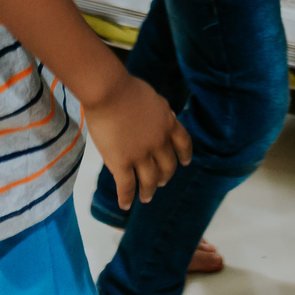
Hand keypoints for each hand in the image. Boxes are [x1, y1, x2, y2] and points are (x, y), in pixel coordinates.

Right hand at [85, 69, 191, 209]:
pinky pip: (127, 186)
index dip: (184, 155)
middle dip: (165, 176)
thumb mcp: (154, 99)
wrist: (109, 92)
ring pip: (150, 181)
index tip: (184, 163)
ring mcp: (141, 155)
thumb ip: (162, 113)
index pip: (183, 143)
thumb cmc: (128, 90)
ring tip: (146, 196)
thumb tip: (167, 119)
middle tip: (161, 182)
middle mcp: (159, 142)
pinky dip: (127, 198)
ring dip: (149, 191)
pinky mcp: (121, 163)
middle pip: (167, 166)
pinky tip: (126, 205)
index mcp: (168, 124)